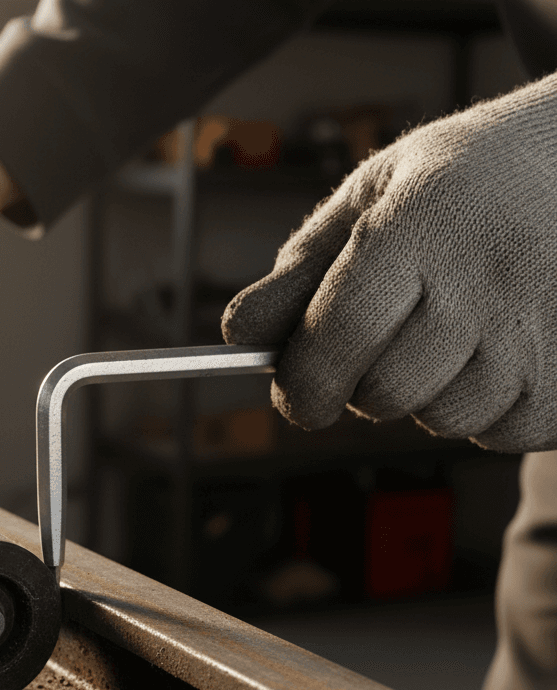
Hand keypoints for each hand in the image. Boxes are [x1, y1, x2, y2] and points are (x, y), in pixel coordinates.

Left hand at [222, 74, 556, 452]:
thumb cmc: (465, 181)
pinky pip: (501, 432)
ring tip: (459, 332)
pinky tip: (506, 349)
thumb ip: (301, 268)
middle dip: (366, 383)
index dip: (302, 386)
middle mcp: (486, 278)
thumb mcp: (375, 196)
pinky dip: (489, 408)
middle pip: (383, 395)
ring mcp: (543, 330)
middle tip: (389, 341)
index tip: (296, 397)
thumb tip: (238, 335)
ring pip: (442, 420)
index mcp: (420, 225)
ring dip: (430, 395)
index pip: (335, 341)